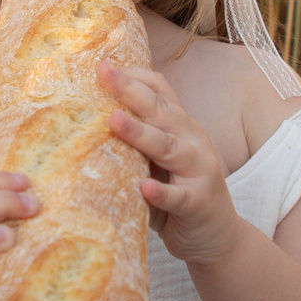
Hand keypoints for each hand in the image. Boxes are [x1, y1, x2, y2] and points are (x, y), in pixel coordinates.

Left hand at [100, 60, 245, 264]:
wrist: (217, 235)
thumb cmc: (177, 192)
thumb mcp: (156, 160)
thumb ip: (133, 142)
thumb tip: (83, 123)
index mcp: (180, 126)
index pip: (161, 90)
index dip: (134, 76)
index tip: (103, 65)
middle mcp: (192, 140)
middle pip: (161, 110)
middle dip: (131, 90)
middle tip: (104, 74)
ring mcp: (199, 170)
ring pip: (169, 146)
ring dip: (141, 133)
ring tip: (114, 121)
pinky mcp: (199, 202)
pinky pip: (179, 196)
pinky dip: (163, 192)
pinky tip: (145, 188)